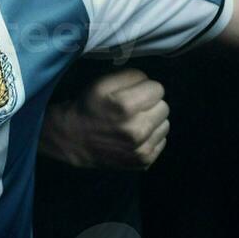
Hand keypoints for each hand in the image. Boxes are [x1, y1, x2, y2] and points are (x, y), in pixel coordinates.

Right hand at [39, 69, 169, 170]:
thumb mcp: (103, 83)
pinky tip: (134, 136)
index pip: (158, 88)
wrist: (73, 140)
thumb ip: (131, 76)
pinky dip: (151, 137)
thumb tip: (150, 82)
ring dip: (152, 121)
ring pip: (165, 124)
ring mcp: (141, 149)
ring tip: (133, 122)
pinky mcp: (144, 161)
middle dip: (150, 104)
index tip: (132, 93)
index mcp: (125, 106)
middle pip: (164, 106)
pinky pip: (162, 140)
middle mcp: (136, 130)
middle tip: (133, 108)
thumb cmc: (89, 107)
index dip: (145, 88)